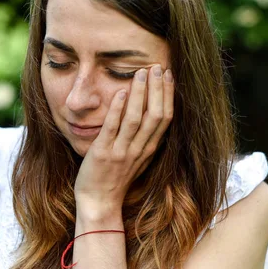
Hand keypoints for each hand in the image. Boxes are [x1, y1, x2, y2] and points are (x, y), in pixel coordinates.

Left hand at [74, 64, 174, 218]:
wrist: (99, 202)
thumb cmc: (116, 178)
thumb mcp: (138, 158)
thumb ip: (145, 138)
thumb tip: (151, 113)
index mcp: (149, 149)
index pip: (165, 118)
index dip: (168, 95)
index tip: (168, 75)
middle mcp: (139, 149)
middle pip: (155, 115)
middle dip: (157, 89)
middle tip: (157, 66)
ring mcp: (122, 152)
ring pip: (136, 118)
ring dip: (139, 94)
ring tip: (140, 72)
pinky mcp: (103, 153)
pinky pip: (112, 128)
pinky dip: (117, 109)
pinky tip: (119, 92)